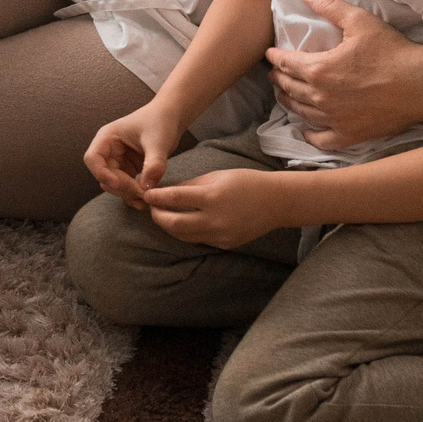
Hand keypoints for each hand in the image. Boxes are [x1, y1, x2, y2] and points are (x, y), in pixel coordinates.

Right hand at [84, 105, 188, 207]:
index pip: (93, 159)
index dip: (101, 173)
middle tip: (143, 194)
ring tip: (146, 200)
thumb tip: (147, 188)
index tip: (118, 183)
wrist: (171, 118)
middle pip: (104, 176)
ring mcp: (118, 161)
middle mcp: (109, 150)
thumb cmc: (161, 121)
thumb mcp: (158, 142)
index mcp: (108, 137)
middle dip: (121, 187)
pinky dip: (134, 194)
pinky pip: (126, 186)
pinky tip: (146, 200)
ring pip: (115, 184)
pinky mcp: (129, 169)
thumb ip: (153, 164)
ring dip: (127, 194)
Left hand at [142, 166, 282, 249]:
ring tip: (162, 216)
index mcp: (212, 197)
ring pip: (184, 236)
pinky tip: (182, 223)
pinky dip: (186, 232)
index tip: (146, 194)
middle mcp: (215, 219)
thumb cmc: (245, 182)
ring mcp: (220, 235)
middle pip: (174, 224)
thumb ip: (190, 185)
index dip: (157, 197)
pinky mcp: (225, 245)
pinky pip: (198, 239)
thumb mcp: (216, 176)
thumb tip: (167, 193)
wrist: (275, 202)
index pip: (175, 198)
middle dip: (158, 216)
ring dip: (169, 226)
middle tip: (151, 208)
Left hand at [266, 0, 422, 150]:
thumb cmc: (391, 51)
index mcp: (318, 69)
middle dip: (278, 79)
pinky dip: (311, 134)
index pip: (285, 63)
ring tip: (285, 95)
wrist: (421, 84)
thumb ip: (330, 6)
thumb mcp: (360, 21)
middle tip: (275, 74)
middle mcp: (320, 98)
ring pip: (300, 112)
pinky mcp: (350, 135)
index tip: (270, 54)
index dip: (275, 57)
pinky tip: (307, 129)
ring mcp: (334, 119)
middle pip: (289, 88)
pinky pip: (321, 139)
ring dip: (289, 102)